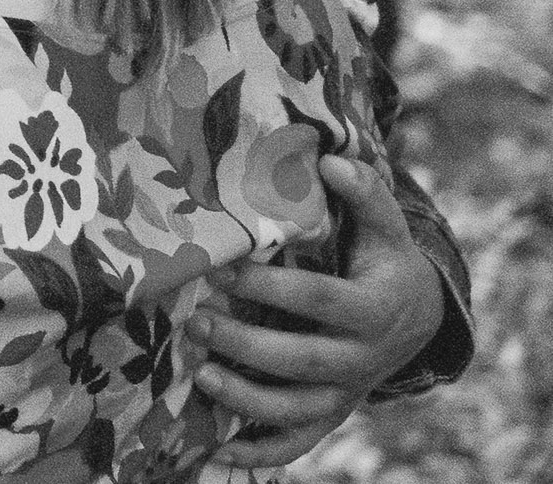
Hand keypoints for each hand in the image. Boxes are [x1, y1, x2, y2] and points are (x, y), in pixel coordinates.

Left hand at [190, 155, 444, 467]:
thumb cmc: (383, 261)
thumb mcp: (384, 227)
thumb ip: (365, 193)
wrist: (416, 318)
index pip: (319, 300)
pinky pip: (297, 442)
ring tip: (198, 374)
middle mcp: (363, 359)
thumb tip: (331, 159)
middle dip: (247, 344)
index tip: (224, 269)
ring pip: (297, 408)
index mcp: (373, 309)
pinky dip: (259, 451)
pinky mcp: (331, 413)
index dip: (271, 287)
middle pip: (303, 360)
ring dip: (246, 398)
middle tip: (196, 321)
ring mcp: (346, 392)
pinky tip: (216, 449)